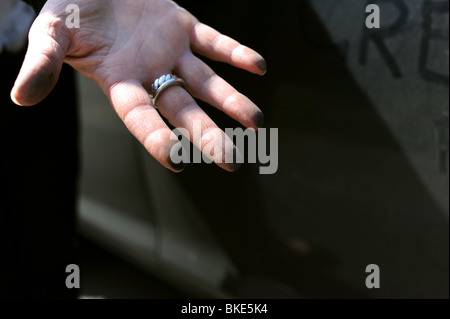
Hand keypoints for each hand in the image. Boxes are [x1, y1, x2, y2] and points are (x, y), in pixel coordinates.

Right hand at [11, 0, 265, 171]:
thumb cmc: (70, 10)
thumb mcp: (50, 33)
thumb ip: (42, 63)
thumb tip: (19, 97)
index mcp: (119, 82)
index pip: (140, 117)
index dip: (156, 138)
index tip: (177, 162)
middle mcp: (150, 74)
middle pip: (183, 109)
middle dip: (207, 134)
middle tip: (231, 162)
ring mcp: (170, 52)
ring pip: (207, 82)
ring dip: (233, 101)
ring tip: (258, 123)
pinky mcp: (183, 27)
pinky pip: (214, 42)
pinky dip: (235, 52)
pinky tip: (258, 67)